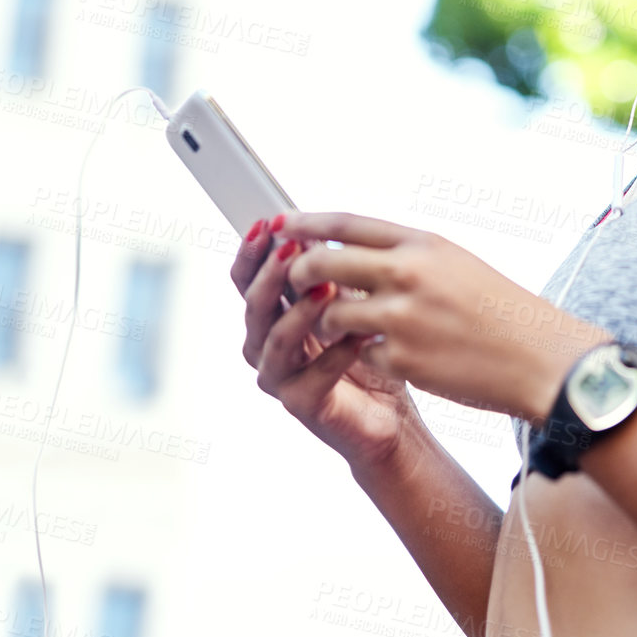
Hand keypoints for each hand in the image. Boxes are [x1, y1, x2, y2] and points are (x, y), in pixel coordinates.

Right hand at [230, 218, 418, 474]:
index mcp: (271, 315)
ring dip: (301, 311)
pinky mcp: (301, 404)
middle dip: (272, 274)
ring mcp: (280, 376)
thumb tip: (313, 226)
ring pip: (277, 339)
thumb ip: (325, 270)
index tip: (266, 224)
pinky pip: (313, 375)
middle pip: (255, 305)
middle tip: (292, 248)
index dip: (251, 252)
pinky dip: (337, 353)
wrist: (389, 413)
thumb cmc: (365, 354)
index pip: (247, 279)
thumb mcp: (347, 300)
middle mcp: (266, 345)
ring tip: (327, 289)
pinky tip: (360, 336)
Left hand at [273, 210, 611, 423]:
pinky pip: (363, 354)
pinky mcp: (402, 358)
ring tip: (344, 329)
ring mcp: (402, 316)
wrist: (540, 358)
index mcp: (422, 243)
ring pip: (332, 314)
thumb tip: (357, 250)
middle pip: (324, 264)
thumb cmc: (500, 311)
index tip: (282, 223)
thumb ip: (407, 255)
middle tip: (292, 281)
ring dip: (328, 323)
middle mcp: (408, 273)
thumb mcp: (455, 263)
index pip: (349, 224)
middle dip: (299, 273)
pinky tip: (394, 359)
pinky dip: (370, 357)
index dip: (308, 223)